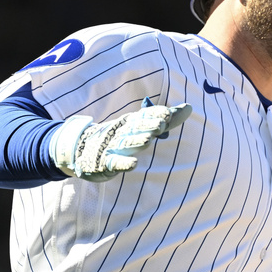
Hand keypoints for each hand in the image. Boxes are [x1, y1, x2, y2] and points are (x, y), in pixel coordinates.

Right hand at [50, 100, 191, 181]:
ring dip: (137, 141)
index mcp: (131, 122)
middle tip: (162, 123)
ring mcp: (112, 147)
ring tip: (149, 140)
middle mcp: (122, 132)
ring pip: (126, 144)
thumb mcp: (140, 126)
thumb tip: (190, 107)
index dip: (155, 115)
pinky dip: (124, 163)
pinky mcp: (105, 163)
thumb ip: (166, 119)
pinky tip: (133, 164)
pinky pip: (115, 163)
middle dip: (148, 125)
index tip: (168, 113)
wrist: (81, 149)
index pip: (144, 116)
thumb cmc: (118, 138)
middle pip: (136, 128)